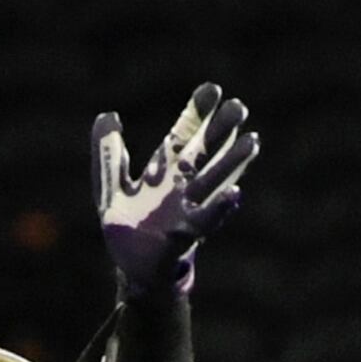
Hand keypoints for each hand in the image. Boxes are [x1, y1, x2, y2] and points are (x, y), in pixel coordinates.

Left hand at [93, 85, 258, 295]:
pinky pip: (207, 220)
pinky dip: (221, 208)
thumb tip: (108, 115)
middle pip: (205, 153)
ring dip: (233, 162)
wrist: (136, 272)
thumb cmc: (127, 231)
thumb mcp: (110, 188)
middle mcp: (182, 186)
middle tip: (240, 107)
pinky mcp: (188, 236)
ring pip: (215, 180)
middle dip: (221, 131)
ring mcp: (189, 209)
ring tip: (252, 141)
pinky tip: (236, 194)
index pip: (183, 135)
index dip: (197, 113)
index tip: (213, 90)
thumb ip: (108, 155)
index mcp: (164, 170)